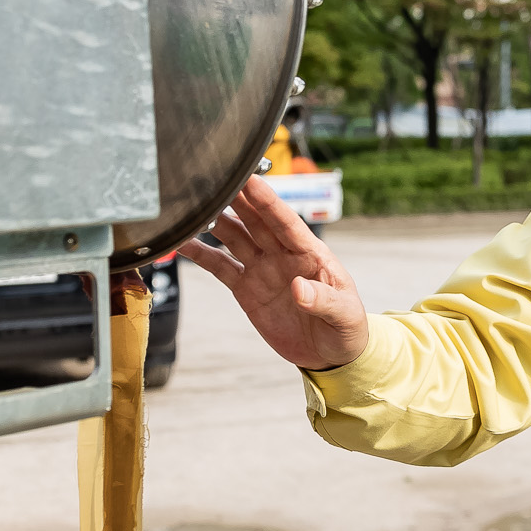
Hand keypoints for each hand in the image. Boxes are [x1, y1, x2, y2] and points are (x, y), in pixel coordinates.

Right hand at [176, 178, 370, 370]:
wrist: (329, 354)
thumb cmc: (346, 328)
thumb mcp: (344, 316)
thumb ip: (323, 301)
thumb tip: (299, 289)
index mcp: (310, 254)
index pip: (286, 222)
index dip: (268, 201)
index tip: (251, 180)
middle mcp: (283, 255)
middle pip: (256, 220)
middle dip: (237, 199)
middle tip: (215, 177)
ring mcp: (263, 269)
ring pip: (235, 237)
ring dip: (216, 220)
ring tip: (194, 205)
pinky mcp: (246, 289)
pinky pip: (221, 267)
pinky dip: (201, 254)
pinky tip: (184, 242)